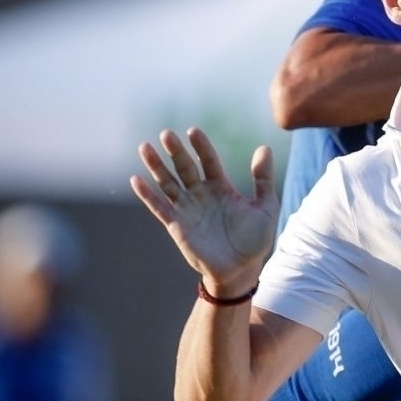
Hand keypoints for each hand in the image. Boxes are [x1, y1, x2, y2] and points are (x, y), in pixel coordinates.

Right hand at [132, 127, 277, 294]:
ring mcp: (187, 209)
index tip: (194, 131)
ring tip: (145, 147)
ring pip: (168, 183)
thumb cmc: (254, 239)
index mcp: (221, 187)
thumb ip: (263, 178)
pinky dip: (147, 195)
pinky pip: (159, 207)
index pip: (208, 161)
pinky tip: (135, 179)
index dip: (201, 146)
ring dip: (156, 166)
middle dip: (175, 151)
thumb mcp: (265, 206)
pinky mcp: (176, 226)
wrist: (241, 270)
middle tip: (166, 134)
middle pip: (185, 167)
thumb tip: (264, 148)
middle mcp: (201, 194)